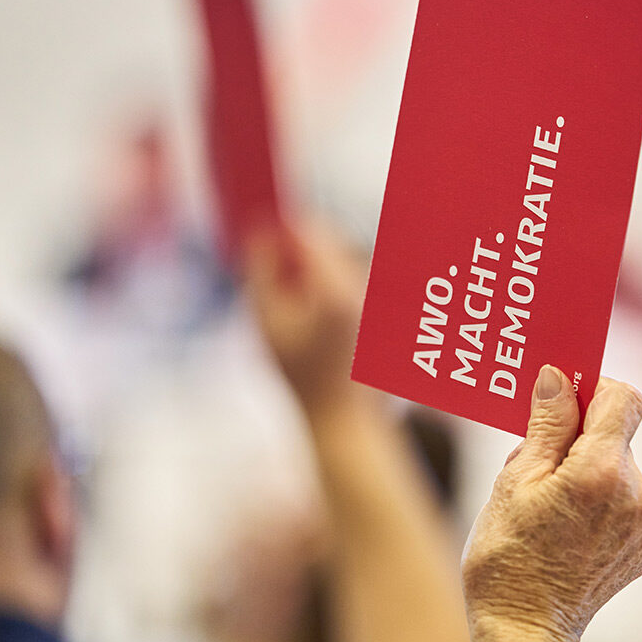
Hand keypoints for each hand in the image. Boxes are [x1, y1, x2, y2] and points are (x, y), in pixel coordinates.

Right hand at [244, 219, 367, 412]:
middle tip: (271, 271)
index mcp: (337, 290)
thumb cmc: (300, 374)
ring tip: (295, 304)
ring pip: (340, 259)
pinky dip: (329, 285)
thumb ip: (261, 269)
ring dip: (314, 267)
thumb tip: (261, 231)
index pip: (310, 232)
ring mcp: (377, 298)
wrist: (342, 416)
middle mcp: (365, 288)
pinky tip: (315, 315)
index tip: (262, 227)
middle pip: (329, 241)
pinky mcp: (381, 309)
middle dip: (298, 248)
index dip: (283, 225)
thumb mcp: (266, 319)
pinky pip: (351, 279)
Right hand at [463, 368, 641, 641]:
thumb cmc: (507, 556)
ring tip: (549, 507)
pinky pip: (629, 501)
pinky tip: (569, 529)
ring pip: (621, 468)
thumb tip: (558, 377)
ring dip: (590, 472)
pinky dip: (603, 502)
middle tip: (537, 468)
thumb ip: (546, 424)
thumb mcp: (514, 481)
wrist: (526, 631)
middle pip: (618, 435)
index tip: (562, 402)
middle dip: (579, 439)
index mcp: (603, 471)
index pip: (622, 397)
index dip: (592, 389)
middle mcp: (638, 494)